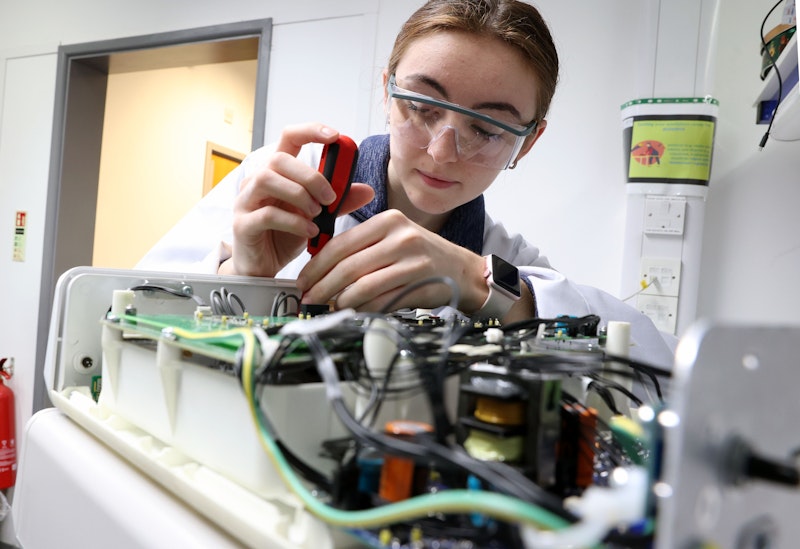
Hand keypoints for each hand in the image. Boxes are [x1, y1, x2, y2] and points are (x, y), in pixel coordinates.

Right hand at [219, 123, 373, 276]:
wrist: (264, 269)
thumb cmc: (284, 236)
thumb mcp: (317, 216)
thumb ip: (339, 203)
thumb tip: (368, 190)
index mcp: (276, 173)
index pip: (289, 137)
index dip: (310, 131)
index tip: (335, 136)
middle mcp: (256, 182)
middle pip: (278, 159)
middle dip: (310, 176)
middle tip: (330, 197)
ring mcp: (245, 202)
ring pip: (267, 180)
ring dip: (299, 195)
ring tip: (317, 213)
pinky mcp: (242, 225)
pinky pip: (267, 214)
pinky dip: (294, 221)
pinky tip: (310, 230)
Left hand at [296, 209, 490, 312]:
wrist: (462, 270)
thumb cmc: (422, 255)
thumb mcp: (393, 237)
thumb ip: (362, 247)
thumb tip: (321, 269)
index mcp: (387, 221)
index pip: (340, 243)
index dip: (316, 265)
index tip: (303, 280)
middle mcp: (400, 237)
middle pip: (347, 266)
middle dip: (322, 286)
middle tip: (308, 299)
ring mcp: (411, 260)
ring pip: (362, 285)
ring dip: (339, 301)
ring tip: (327, 308)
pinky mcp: (419, 283)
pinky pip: (381, 301)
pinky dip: (362, 310)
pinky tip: (352, 313)